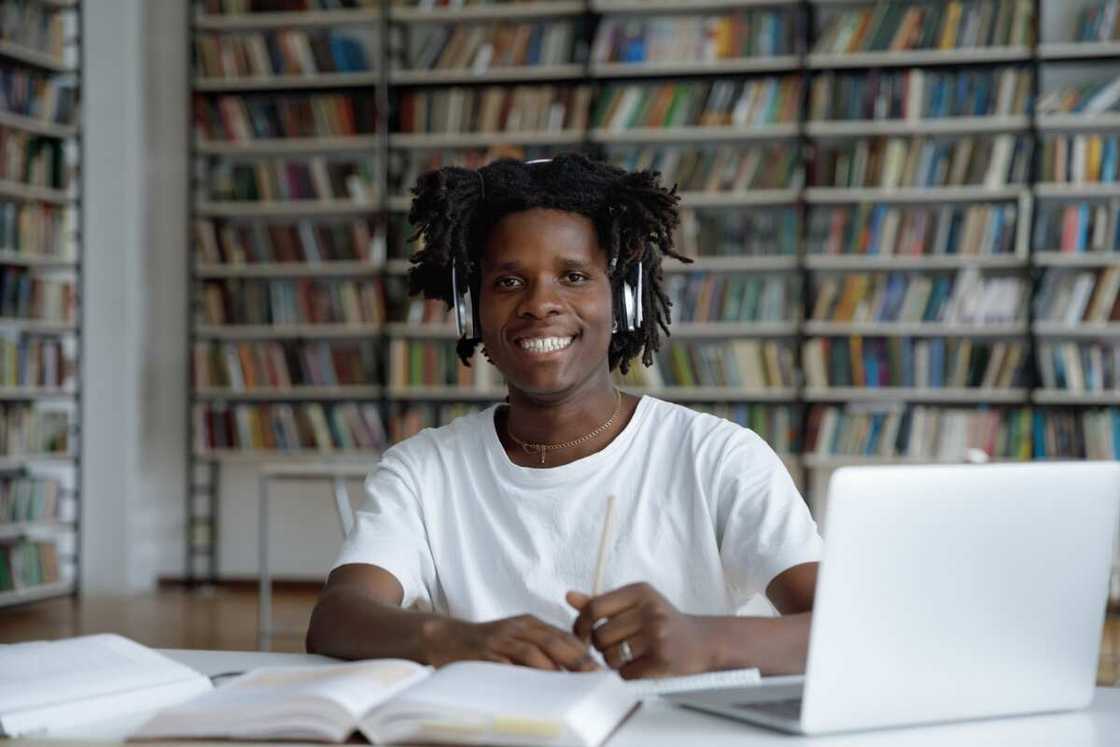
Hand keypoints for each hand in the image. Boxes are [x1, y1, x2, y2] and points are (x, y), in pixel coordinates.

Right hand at [420, 614, 600, 671]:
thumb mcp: (516, 639)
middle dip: (576, 659)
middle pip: (553, 641)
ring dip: (554, 668)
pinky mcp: (484, 653)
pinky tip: (535, 686)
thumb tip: (570, 669)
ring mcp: (500, 639)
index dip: (583, 651)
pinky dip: (522, 675)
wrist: (446, 638)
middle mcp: (518, 628)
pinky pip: (506, 665)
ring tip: (571, 683)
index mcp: (530, 623)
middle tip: (595, 676)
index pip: (563, 635)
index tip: (601, 668)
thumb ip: (540, 649)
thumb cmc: (487, 644)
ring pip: (533, 651)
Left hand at [567, 583, 713, 678]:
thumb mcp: (635, 604)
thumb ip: (602, 602)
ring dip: (613, 661)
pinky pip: (626, 673)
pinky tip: (640, 665)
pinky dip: (628, 673)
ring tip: (627, 655)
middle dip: (601, 646)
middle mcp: (650, 610)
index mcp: (640, 591)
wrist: (702, 642)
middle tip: (614, 646)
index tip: (582, 635)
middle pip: (600, 635)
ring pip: (611, 656)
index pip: (594, 608)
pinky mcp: (662, 660)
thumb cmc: (661, 621)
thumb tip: (569, 596)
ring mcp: (658, 635)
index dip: (581, 625)